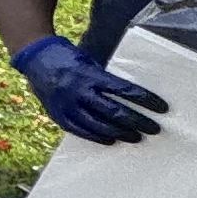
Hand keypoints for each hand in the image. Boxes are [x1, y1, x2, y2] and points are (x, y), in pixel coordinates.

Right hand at [11, 36, 163, 144]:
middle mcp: (78, 91)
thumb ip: (105, 79)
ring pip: (98, 125)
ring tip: (136, 137)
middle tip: (154, 129)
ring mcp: (66, 105)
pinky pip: (80, 130)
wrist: (35, 59)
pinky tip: (111, 140)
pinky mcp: (58, 114)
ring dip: (121, 133)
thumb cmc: (68, 58)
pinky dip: (96, 137)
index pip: (124, 90)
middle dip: (138, 122)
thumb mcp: (89, 62)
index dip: (145, 100)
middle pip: (114, 112)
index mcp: (89, 74)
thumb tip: (130, 96)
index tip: (161, 107)